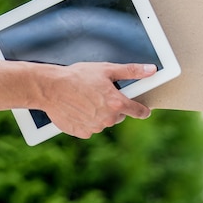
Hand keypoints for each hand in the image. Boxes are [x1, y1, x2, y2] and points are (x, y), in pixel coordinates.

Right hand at [36, 62, 154, 138]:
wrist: (51, 88)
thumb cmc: (78, 76)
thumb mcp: (107, 69)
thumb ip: (132, 71)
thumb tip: (151, 70)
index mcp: (117, 103)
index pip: (139, 111)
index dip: (143, 110)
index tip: (144, 110)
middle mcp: (108, 119)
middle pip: (119, 115)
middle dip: (114, 107)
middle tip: (101, 94)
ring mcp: (95, 128)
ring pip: (104, 122)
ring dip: (100, 114)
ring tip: (87, 99)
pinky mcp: (82, 133)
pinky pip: (90, 128)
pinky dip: (87, 120)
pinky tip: (79, 108)